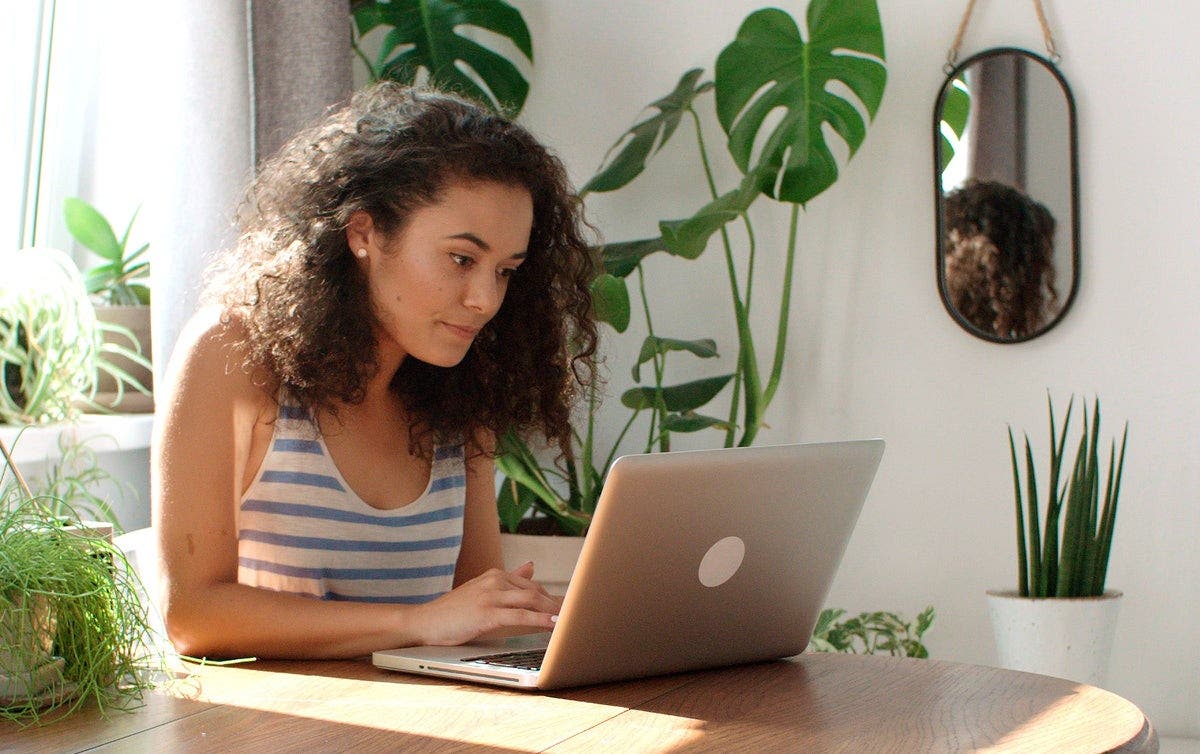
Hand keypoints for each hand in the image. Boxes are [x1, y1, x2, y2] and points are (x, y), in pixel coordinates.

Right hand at [414, 562, 561, 645]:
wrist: (425, 621)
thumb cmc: (454, 610)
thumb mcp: (482, 589)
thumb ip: (509, 579)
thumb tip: (531, 566)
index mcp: (495, 575)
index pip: (531, 586)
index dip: (552, 598)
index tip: (569, 606)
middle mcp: (495, 580)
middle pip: (535, 592)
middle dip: (557, 604)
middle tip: (577, 614)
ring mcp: (491, 595)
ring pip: (531, 601)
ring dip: (553, 611)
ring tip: (570, 620)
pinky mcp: (487, 613)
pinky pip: (520, 616)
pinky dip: (539, 620)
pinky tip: (552, 625)